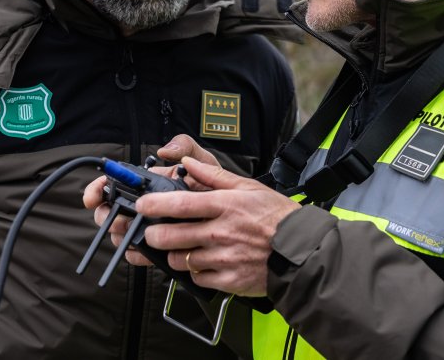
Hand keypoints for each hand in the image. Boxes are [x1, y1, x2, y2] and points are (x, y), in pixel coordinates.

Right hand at [81, 134, 223, 265]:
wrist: (235, 214)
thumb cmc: (217, 185)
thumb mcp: (205, 160)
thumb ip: (186, 147)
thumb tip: (167, 150)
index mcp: (150, 182)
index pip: (114, 182)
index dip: (98, 189)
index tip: (93, 197)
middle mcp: (146, 204)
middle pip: (111, 210)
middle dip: (106, 215)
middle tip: (114, 219)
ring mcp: (151, 226)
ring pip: (122, 232)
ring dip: (120, 234)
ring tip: (128, 234)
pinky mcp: (160, 247)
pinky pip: (140, 253)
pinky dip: (135, 254)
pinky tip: (139, 253)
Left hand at [137, 157, 299, 296]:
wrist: (301, 250)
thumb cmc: (276, 216)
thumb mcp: (248, 187)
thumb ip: (213, 175)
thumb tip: (188, 163)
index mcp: (223, 205)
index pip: (179, 203)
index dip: (153, 205)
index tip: (142, 206)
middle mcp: (220, 232)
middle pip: (170, 235)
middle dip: (153, 234)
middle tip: (153, 232)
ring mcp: (222, 258)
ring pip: (179, 259)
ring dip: (174, 254)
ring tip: (181, 247)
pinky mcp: (227, 280)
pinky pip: (197, 277)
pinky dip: (194, 271)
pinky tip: (202, 262)